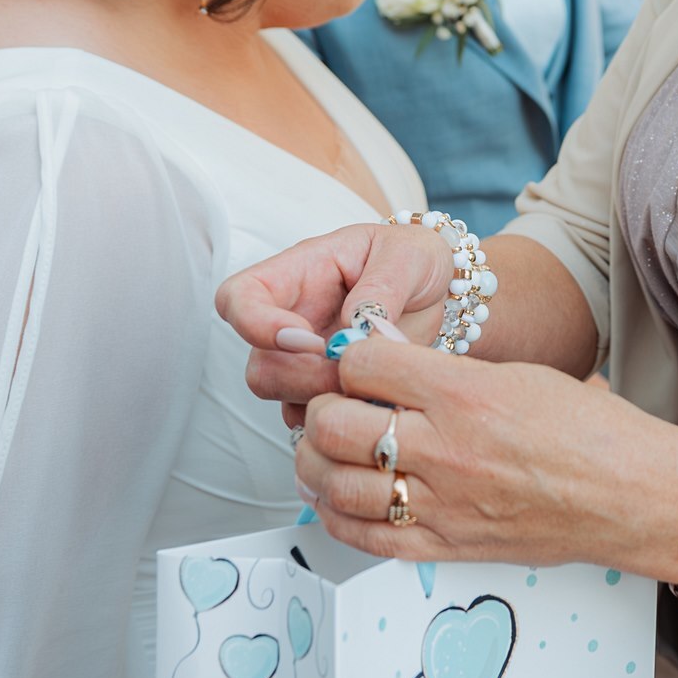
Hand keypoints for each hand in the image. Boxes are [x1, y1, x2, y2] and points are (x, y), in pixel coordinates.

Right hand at [217, 222, 454, 429]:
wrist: (440, 288)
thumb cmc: (413, 258)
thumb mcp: (409, 254)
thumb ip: (382, 287)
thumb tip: (356, 326)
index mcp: (297, 275)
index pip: (238, 298)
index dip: (257, 325)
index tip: (309, 340)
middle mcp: (291, 322)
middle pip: (260, 369)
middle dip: (306, 379)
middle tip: (357, 370)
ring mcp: (305, 362)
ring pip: (286, 402)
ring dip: (330, 403)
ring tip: (380, 383)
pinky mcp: (328, 391)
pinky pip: (318, 422)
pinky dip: (348, 421)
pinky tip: (382, 401)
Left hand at [293, 334, 677, 583]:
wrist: (632, 496)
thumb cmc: (589, 433)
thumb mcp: (518, 375)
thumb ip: (447, 372)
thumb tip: (384, 364)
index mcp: (465, 392)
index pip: (362, 362)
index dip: (347, 356)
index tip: (352, 360)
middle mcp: (446, 448)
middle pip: (333, 422)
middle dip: (321, 408)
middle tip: (332, 404)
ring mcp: (442, 502)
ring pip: (335, 482)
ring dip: (317, 462)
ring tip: (325, 450)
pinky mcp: (446, 545)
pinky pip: (364, 536)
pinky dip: (337, 514)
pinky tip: (339, 497)